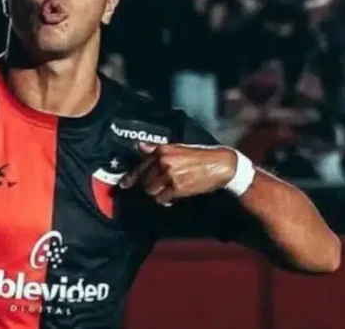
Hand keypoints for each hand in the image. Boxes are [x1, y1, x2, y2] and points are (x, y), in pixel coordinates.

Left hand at [119, 143, 235, 206]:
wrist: (221, 165)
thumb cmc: (200, 156)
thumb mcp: (178, 148)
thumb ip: (157, 149)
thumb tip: (139, 146)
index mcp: (162, 150)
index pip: (140, 165)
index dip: (130, 177)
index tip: (123, 184)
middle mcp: (163, 161)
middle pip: (144, 180)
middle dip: (150, 185)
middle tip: (160, 186)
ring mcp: (169, 175)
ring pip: (151, 190)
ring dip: (157, 193)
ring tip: (168, 190)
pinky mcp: (177, 187)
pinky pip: (162, 198)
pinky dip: (166, 199)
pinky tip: (173, 196)